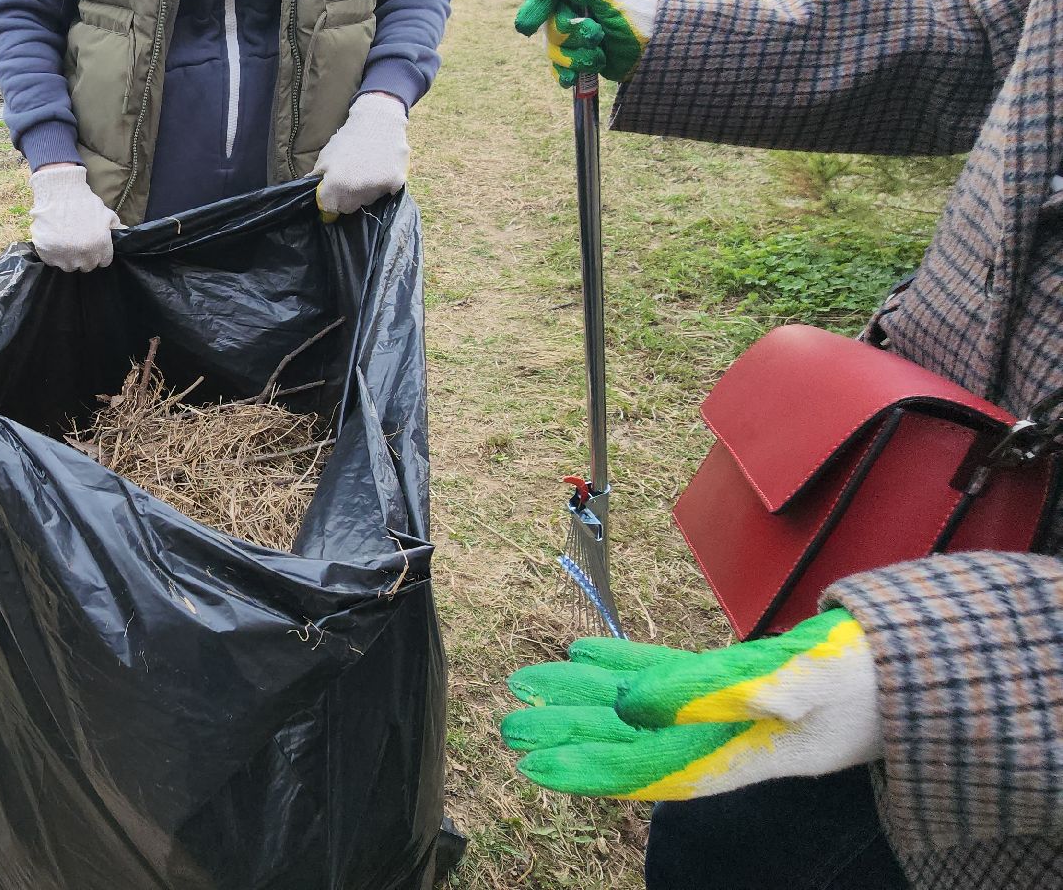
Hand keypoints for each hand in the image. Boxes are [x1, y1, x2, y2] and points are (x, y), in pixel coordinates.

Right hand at [29, 163, 120, 271]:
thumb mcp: (105, 212)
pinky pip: (52, 261)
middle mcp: (84, 256)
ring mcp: (65, 258)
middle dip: (84, 256)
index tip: (93, 246)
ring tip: (65, 241)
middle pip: (87, 266)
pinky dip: (52, 254)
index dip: (99, 253)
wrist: (58, 193)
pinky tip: (54, 240)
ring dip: (68, 257)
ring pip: (69, 266)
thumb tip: (121, 231)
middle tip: (78, 242)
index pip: (103, 262)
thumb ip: (114, 226)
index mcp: (100, 247)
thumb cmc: (83, 201)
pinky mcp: (48, 256)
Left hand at [315, 93, 408, 219]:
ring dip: (365, 192)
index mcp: (337, 184)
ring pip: (367, 201)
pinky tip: (379, 170)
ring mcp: (378, 188)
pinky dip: (382, 185)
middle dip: (346, 198)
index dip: (329, 201)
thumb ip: (316, 178)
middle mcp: (357, 190)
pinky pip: (385, 193)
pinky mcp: (395, 183)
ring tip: (366, 171)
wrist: (379, 121)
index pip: (330, 208)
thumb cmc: (348, 139)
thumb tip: (309, 195)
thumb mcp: (325, 156)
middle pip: (349, 208)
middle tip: (350, 180)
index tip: (332, 195)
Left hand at [501, 609, 880, 800]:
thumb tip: (631, 705)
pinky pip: (662, 673)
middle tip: (509, 725)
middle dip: (566, 732)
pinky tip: (582, 652)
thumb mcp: (791, 688)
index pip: (639, 769)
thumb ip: (711, 696)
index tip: (534, 766)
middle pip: (623, 738)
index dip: (585, 770)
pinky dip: (621, 664)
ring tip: (526, 685)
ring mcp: (720, 709)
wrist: (913, 672)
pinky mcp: (730, 679)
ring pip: (633, 703)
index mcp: (727, 754)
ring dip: (580, 696)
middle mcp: (716, 737)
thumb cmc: (861, 686)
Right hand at [514, 0, 658, 86]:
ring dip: (575, 56)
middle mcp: (573, 10)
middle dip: (571, 36)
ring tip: (598, 56)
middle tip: (595, 35)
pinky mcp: (581, 56)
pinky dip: (566, 74)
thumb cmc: (635, 10)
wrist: (658, 44)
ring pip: (555, 50)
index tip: (526, 27)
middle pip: (550, 27)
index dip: (534, 9)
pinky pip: (561, 68)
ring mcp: (577, 35)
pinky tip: (571, 79)